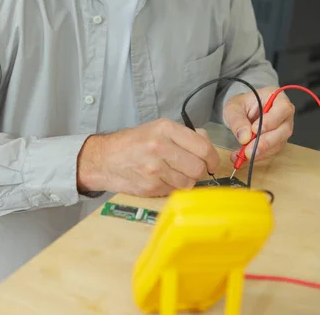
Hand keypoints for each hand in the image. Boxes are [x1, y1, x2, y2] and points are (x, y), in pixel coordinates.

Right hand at [77, 118, 219, 196]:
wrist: (106, 158)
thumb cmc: (135, 142)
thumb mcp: (158, 128)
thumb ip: (185, 134)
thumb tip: (206, 143)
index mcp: (165, 128)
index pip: (202, 147)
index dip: (213, 158)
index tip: (212, 163)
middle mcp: (160, 147)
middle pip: (198, 167)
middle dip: (199, 170)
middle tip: (192, 168)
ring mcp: (154, 169)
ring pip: (188, 182)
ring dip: (186, 180)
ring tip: (174, 172)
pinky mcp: (150, 186)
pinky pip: (174, 191)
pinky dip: (172, 187)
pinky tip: (162, 178)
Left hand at [223, 85, 294, 164]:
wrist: (240, 113)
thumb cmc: (241, 105)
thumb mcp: (233, 108)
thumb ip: (237, 120)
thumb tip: (244, 137)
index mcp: (277, 97)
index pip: (283, 108)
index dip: (271, 121)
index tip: (254, 129)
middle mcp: (284, 113)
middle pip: (284, 129)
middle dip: (266, 142)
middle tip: (248, 150)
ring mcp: (283, 128)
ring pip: (279, 143)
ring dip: (261, 151)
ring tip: (243, 154)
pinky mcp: (278, 141)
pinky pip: (272, 150)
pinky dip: (258, 155)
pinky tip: (244, 156)